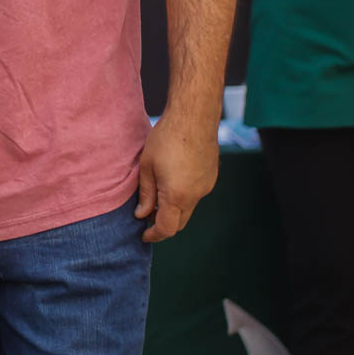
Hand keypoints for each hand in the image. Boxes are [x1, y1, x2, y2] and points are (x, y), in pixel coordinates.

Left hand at [135, 112, 218, 242]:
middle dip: (163, 225)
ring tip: (155, 197)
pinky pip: (196, 196)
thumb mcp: (147, 166)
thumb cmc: (166, 139)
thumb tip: (142, 214)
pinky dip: (182, 198)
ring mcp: (205, 187)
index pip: (166, 228)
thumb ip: (145, 193)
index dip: (154, 235)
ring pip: (188, 210)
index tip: (144, 235)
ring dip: (173, 210)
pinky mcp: (211, 179)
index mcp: (176, 196)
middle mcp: (195, 196)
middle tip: (147, 218)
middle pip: (179, 223)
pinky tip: (171, 182)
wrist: (194, 119)